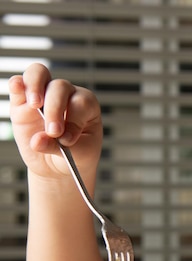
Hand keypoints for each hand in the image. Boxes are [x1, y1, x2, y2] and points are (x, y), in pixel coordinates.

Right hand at [8, 63, 102, 179]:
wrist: (59, 165)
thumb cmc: (76, 155)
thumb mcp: (76, 155)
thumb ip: (58, 147)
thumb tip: (37, 140)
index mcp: (87, 106)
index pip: (81, 102)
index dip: (74, 119)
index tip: (67, 139)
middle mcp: (67, 95)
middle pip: (61, 87)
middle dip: (56, 110)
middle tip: (53, 132)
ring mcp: (44, 96)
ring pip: (40, 74)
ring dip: (36, 86)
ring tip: (35, 105)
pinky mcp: (22, 103)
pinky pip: (18, 86)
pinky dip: (16, 84)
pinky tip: (17, 87)